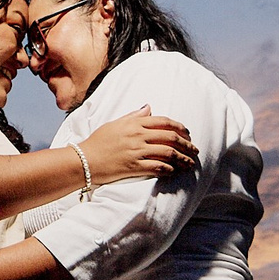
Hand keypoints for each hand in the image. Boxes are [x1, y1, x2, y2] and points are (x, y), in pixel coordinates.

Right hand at [76, 104, 196, 185]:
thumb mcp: (114, 123)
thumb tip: (148, 107)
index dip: (180, 127)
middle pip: (170, 137)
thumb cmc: (97, 142)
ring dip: (182, 159)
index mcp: (134, 123)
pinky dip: (169, 169)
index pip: (163, 122)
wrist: (83, 160)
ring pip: (168, 153)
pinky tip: (175, 172)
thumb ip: (133, 116)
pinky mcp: (133, 166)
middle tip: (194, 150)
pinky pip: (157, 167)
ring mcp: (136, 151)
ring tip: (190, 164)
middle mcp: (137, 135)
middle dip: (186, 145)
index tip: (188, 134)